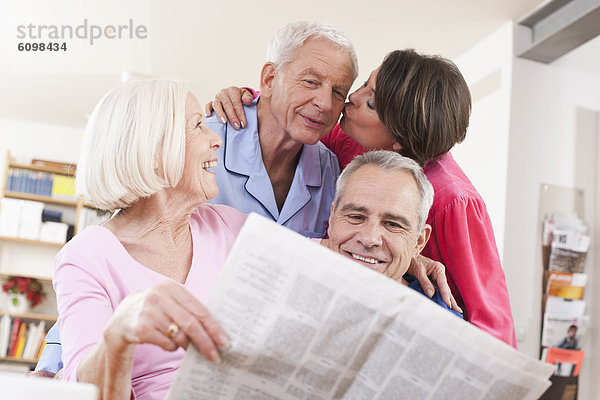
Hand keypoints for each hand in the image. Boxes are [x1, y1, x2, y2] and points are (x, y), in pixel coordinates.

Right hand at [106, 280, 227, 362]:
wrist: (123, 317)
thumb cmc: (156, 309)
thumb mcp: (170, 301)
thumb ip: (189, 310)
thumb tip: (215, 331)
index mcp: (171, 287)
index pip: (198, 309)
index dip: (213, 326)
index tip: (224, 341)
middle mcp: (159, 297)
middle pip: (190, 323)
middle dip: (206, 341)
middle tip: (216, 355)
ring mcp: (148, 312)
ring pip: (178, 335)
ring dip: (188, 345)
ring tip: (191, 349)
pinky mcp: (140, 328)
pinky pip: (166, 343)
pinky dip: (172, 347)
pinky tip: (169, 344)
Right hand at [204, 86, 252, 129]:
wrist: (230, 94)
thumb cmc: (239, 97)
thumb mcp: (245, 95)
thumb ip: (248, 97)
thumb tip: (246, 101)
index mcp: (232, 91)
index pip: (236, 103)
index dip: (240, 114)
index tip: (243, 124)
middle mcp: (223, 93)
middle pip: (227, 105)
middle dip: (232, 117)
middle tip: (237, 126)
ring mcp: (216, 97)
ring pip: (217, 105)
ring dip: (220, 114)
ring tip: (224, 122)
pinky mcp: (210, 102)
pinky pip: (207, 105)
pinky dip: (207, 110)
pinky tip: (208, 116)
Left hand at [408, 255, 461, 312]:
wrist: (408, 257)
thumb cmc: (413, 262)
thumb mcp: (418, 271)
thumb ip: (424, 282)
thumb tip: (431, 295)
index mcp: (438, 269)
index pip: (443, 284)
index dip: (446, 295)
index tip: (448, 304)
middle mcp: (440, 274)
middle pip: (446, 289)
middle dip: (452, 300)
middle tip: (458, 311)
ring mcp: (437, 278)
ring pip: (444, 291)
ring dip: (449, 301)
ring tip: (456, 311)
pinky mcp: (433, 282)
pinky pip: (438, 291)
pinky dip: (442, 298)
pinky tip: (446, 305)